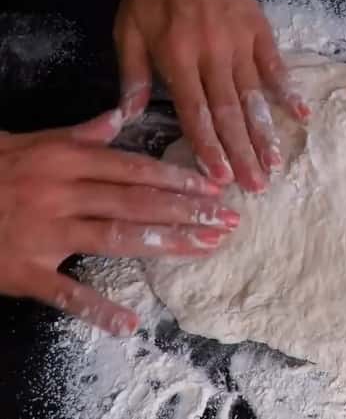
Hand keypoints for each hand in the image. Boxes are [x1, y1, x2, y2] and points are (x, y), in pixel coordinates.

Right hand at [0, 109, 239, 335]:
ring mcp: (44, 233)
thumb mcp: (30, 142)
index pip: (134, 169)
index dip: (178, 179)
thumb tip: (120, 116)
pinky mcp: (24, 271)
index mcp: (65, 160)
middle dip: (188, 211)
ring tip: (206, 248)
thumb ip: (79, 134)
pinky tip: (129, 322)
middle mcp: (61, 193)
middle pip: (137, 202)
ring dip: (165, 244)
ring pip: (115, 238)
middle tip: (229, 221)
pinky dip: (96, 308)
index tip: (215, 188)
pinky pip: (64, 292)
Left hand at [114, 0, 310, 193]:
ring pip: (254, 96)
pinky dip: (289, 90)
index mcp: (177, 58)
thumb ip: (132, 74)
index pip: (195, 112)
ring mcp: (239, 44)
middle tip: (255, 185)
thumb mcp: (128, 29)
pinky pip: (276, 65)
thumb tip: (129, 117)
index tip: (221, 178)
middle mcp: (211, 56)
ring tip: (276, 164)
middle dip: (242, 152)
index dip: (208, 147)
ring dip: (265, 132)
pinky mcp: (259, 31)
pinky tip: (302, 115)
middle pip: (228, 112)